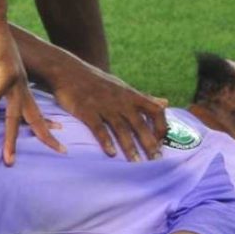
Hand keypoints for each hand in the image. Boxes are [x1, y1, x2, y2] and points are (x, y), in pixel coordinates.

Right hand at [0, 18, 59, 163]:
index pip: (32, 110)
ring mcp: (14, 79)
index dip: (44, 125)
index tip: (57, 139)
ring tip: (8, 158)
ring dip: (11, 138)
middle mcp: (19, 85)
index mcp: (16, 85)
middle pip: (32, 117)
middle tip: (61, 153)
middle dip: (45, 137)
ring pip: (15, 114)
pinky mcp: (3, 72)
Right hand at [48, 59, 168, 160]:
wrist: (68, 71)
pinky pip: (99, 128)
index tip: (161, 141)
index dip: (161, 126)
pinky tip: (111, 154)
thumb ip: (144, 98)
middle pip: (139, 124)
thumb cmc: (97, 81)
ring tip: (136, 163)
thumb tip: (166, 103)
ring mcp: (104, 105)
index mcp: (131, 95)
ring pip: (121, 129)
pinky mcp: (87, 110)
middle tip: (156, 161)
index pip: (155, 110)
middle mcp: (120, 101)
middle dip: (149, 143)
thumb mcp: (123, 87)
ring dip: (129, 147)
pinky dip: (106, 141)